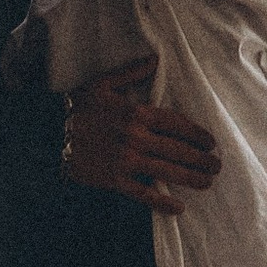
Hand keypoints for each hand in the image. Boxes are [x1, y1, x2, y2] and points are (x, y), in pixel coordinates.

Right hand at [63, 60, 218, 215]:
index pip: (177, 124)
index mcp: (136, 112)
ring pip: (167, 170)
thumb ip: (131, 72)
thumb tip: (155, 59)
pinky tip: (178, 207)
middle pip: (178, 149)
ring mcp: (126, 160)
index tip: (212, 143)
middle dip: (201, 159)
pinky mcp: (115, 179)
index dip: (198, 135)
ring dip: (191, 178)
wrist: (49, 137)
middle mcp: (135, 137)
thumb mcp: (102, 84)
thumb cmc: (78, 109)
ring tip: (207, 182)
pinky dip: (162, 201)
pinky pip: (143, 192)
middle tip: (217, 166)